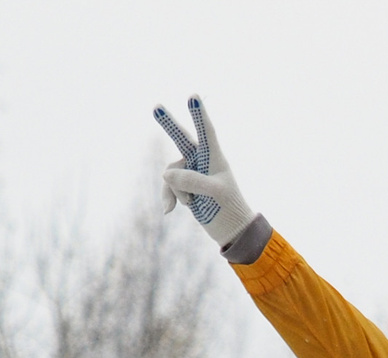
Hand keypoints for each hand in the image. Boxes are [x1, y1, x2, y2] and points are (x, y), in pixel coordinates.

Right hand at [154, 96, 257, 246]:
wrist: (230, 231)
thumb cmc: (229, 209)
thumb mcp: (213, 194)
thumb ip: (191, 180)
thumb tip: (166, 173)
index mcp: (215, 158)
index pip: (207, 132)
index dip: (199, 115)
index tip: (193, 97)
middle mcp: (202, 161)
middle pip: (182, 138)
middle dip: (169, 124)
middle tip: (156, 107)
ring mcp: (191, 172)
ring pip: (171, 173)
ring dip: (175, 190)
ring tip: (191, 203)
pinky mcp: (184, 186)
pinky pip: (168, 186)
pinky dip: (168, 197)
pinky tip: (169, 211)